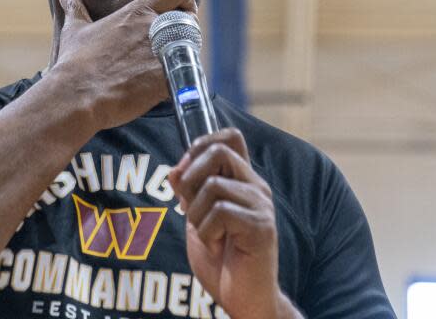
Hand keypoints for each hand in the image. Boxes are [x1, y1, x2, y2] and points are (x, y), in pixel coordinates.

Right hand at [51, 0, 196, 129]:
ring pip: (192, 47)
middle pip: (190, 20)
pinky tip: (166, 86)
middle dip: (187, 31)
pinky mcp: (166, 78)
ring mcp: (162, 53)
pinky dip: (181, 79)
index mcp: (136, 12)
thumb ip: (75, 11)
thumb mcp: (74, 32)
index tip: (180, 10)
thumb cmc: (75, 63)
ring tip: (169, 65)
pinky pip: (187, 74)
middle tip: (174, 44)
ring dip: (185, 54)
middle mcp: (154, 28)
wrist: (77, 95)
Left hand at [169, 129, 298, 318]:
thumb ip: (188, 194)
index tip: (184, 168)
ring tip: (206, 234)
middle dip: (190, 177)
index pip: (231, 136)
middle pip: (218, 152)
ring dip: (196, 213)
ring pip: (212, 185)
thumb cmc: (221, 260)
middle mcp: (255, 187)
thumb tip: (174, 169)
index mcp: (242, 181)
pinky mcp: (260, 226)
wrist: (242, 298)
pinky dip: (207, 231)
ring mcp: (261, 205)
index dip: (202, 141)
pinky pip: (220, 211)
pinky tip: (216, 246)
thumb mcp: (196, 220)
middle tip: (187, 206)